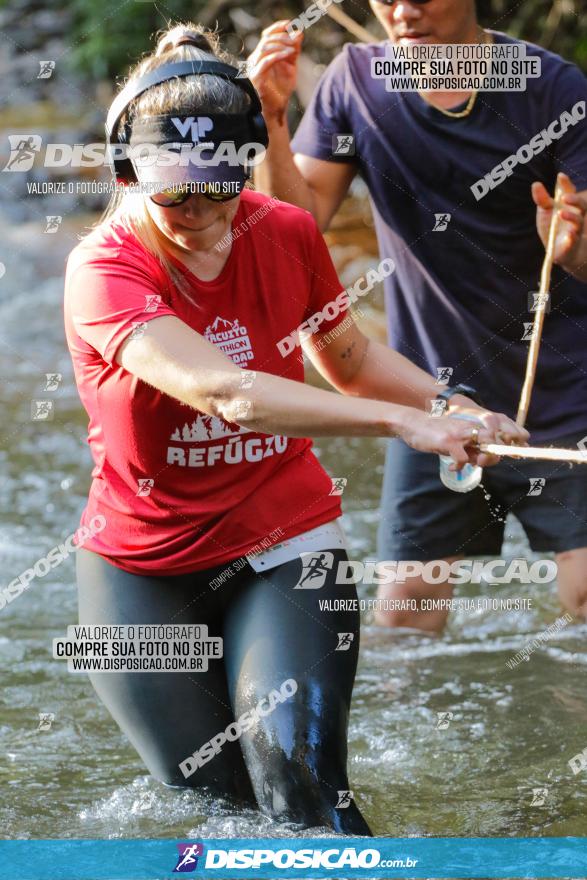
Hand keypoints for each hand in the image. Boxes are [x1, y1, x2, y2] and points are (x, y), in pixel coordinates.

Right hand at [247, 21, 302, 121]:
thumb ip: (294, 51)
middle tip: (295, 39)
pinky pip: (266, 61)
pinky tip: (289, 54)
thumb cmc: (281, 91)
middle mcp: (255, 60)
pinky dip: (279, 55)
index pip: (267, 35)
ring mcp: (254, 68)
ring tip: (293, 48)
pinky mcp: (256, 77)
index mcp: (262, 56)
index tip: (290, 24)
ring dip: (281, 45)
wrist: (276, 110)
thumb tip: (299, 32)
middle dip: (282, 36)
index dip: (277, 27)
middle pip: (266, 39)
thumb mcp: (291, 67)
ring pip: (265, 48)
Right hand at [398, 406, 528, 468]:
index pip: (499, 432)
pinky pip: (463, 458)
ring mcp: (461, 434)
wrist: (413, 424)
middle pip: (496, 441)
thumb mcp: (455, 439)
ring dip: (482, 460)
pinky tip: (452, 466)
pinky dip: (460, 466)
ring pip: (485, 447)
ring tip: (468, 464)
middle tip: (481, 462)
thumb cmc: (434, 433)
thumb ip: (470, 447)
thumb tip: (483, 460)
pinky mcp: (449, 441)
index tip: (520, 451)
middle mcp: (470, 427)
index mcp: (473, 426)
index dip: (512, 442)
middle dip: (496, 455)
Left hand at [531, 172, 586, 264]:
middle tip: (564, 197)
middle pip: (581, 205)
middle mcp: (575, 216)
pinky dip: (572, 237)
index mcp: (568, 206)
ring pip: (579, 222)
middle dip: (574, 199)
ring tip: (561, 213)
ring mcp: (575, 230)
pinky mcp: (572, 244)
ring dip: (571, 217)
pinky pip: (574, 240)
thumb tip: (536, 183)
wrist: (559, 251)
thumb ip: (542, 200)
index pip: (570, 193)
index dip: (566, 184)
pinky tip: (569, 234)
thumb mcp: (545, 213)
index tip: (560, 176)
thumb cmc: (553, 228)